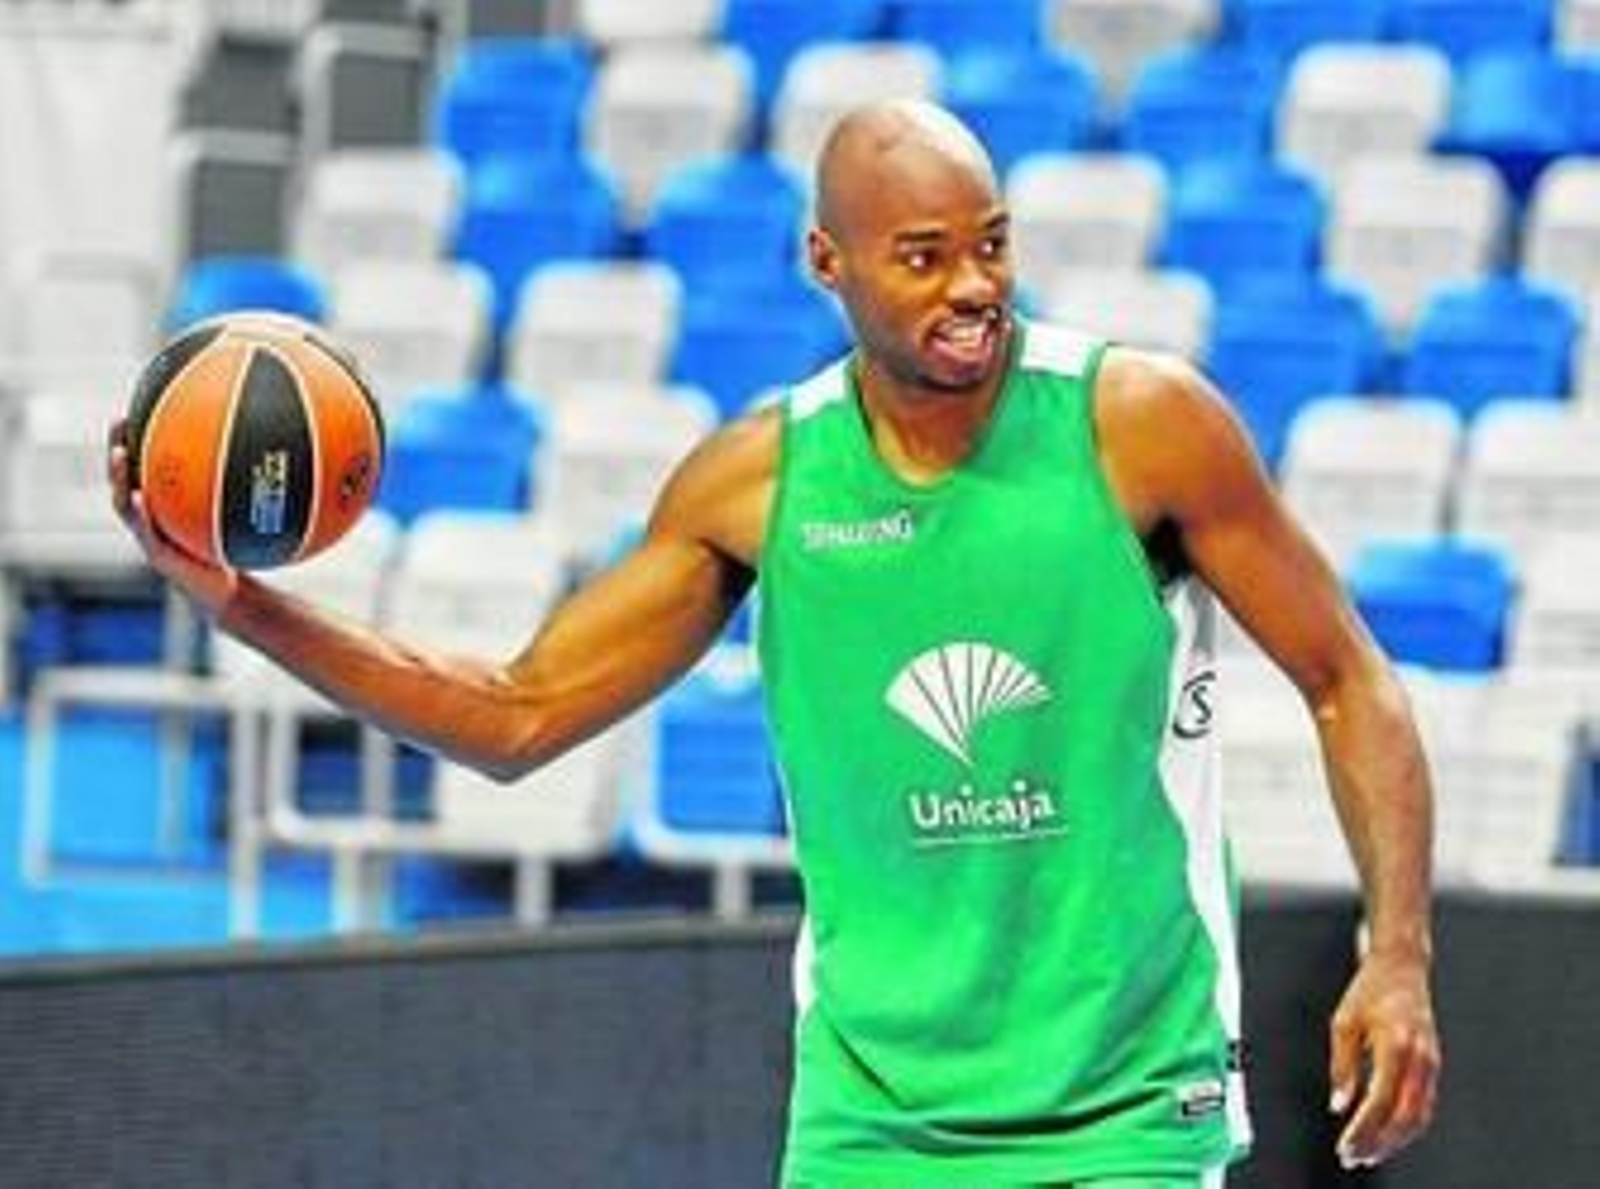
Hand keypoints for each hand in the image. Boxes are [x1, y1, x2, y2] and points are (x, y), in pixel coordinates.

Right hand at [107, 418, 238, 618]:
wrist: (229, 595)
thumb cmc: (236, 553)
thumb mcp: (245, 519)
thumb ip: (255, 490)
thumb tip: (289, 454)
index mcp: (165, 504)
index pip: (147, 465)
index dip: (141, 437)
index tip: (143, 402)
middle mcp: (153, 517)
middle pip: (126, 477)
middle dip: (120, 447)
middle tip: (119, 419)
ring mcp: (150, 536)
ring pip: (125, 503)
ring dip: (120, 478)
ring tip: (120, 454)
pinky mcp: (158, 557)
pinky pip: (146, 531)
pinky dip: (142, 514)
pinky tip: (139, 497)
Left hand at [1328, 945, 1440, 1169]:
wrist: (1402, 968)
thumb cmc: (1369, 991)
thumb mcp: (1343, 1023)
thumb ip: (1342, 1067)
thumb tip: (1338, 1105)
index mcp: (1396, 1045)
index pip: (1380, 1101)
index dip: (1363, 1129)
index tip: (1345, 1146)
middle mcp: (1420, 1058)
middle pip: (1404, 1117)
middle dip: (1379, 1143)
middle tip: (1353, 1157)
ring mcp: (1431, 1063)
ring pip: (1420, 1117)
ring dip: (1395, 1141)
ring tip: (1368, 1153)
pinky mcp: (1433, 1065)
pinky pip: (1425, 1106)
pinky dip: (1407, 1127)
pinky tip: (1386, 1135)